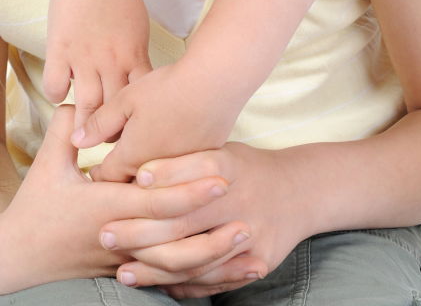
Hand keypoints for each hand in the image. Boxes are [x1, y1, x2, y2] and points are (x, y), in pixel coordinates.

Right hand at [0, 106, 237, 294]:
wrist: (19, 256)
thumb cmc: (36, 209)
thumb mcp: (49, 167)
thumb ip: (67, 133)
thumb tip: (77, 104)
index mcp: (107, 209)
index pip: (156, 202)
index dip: (189, 191)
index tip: (221, 179)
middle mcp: (121, 240)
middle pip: (174, 239)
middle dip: (211, 230)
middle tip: (246, 216)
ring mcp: (126, 261)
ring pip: (176, 267)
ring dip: (213, 256)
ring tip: (246, 240)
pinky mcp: (128, 273)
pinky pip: (170, 280)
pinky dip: (200, 278)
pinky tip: (227, 271)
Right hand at [43, 0, 151, 128]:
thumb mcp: (139, 29)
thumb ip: (138, 58)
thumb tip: (141, 84)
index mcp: (135, 55)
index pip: (140, 101)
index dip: (138, 120)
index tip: (134, 132)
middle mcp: (112, 61)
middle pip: (114, 110)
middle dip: (110, 131)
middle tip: (104, 142)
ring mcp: (85, 57)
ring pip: (86, 106)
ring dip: (83, 123)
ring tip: (81, 132)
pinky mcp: (60, 50)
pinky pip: (56, 87)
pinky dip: (58, 95)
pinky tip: (61, 93)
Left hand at [73, 60, 234, 181]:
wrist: (218, 82)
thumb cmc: (170, 87)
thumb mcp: (126, 99)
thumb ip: (99, 123)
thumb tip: (78, 141)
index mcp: (131, 157)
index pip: (106, 179)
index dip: (99, 174)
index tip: (98, 167)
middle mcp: (156, 173)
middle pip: (132, 187)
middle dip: (124, 179)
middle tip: (121, 166)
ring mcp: (183, 172)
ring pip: (160, 184)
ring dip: (153, 177)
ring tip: (150, 159)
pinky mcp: (205, 164)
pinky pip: (185, 176)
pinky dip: (178, 170)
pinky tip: (179, 147)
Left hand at [100, 143, 309, 295]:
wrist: (300, 191)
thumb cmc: (246, 168)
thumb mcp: (222, 150)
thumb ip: (186, 161)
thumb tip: (135, 171)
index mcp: (231, 164)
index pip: (194, 169)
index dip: (162, 176)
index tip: (127, 181)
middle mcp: (242, 198)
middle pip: (185, 221)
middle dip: (140, 231)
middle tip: (106, 234)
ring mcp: (252, 232)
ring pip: (195, 258)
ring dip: (155, 267)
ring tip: (122, 270)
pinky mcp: (259, 259)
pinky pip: (213, 279)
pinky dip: (181, 283)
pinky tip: (156, 283)